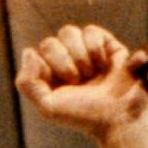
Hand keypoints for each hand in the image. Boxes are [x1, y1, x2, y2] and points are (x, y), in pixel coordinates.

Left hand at [14, 24, 147, 140]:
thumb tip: (29, 51)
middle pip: (50, 42)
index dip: (47, 68)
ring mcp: (86, 52)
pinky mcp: (106, 44)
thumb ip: (27, 83)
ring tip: (91, 73)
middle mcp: (66, 61)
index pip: (36, 55)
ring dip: (79, 55)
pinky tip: (103, 64)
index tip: (62, 86)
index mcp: (50, 75)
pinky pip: (90, 31)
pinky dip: (94, 47)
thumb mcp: (48, 107)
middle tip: (77, 81)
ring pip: (68, 32)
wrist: (120, 116)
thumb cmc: (85, 116)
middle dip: (63, 62)